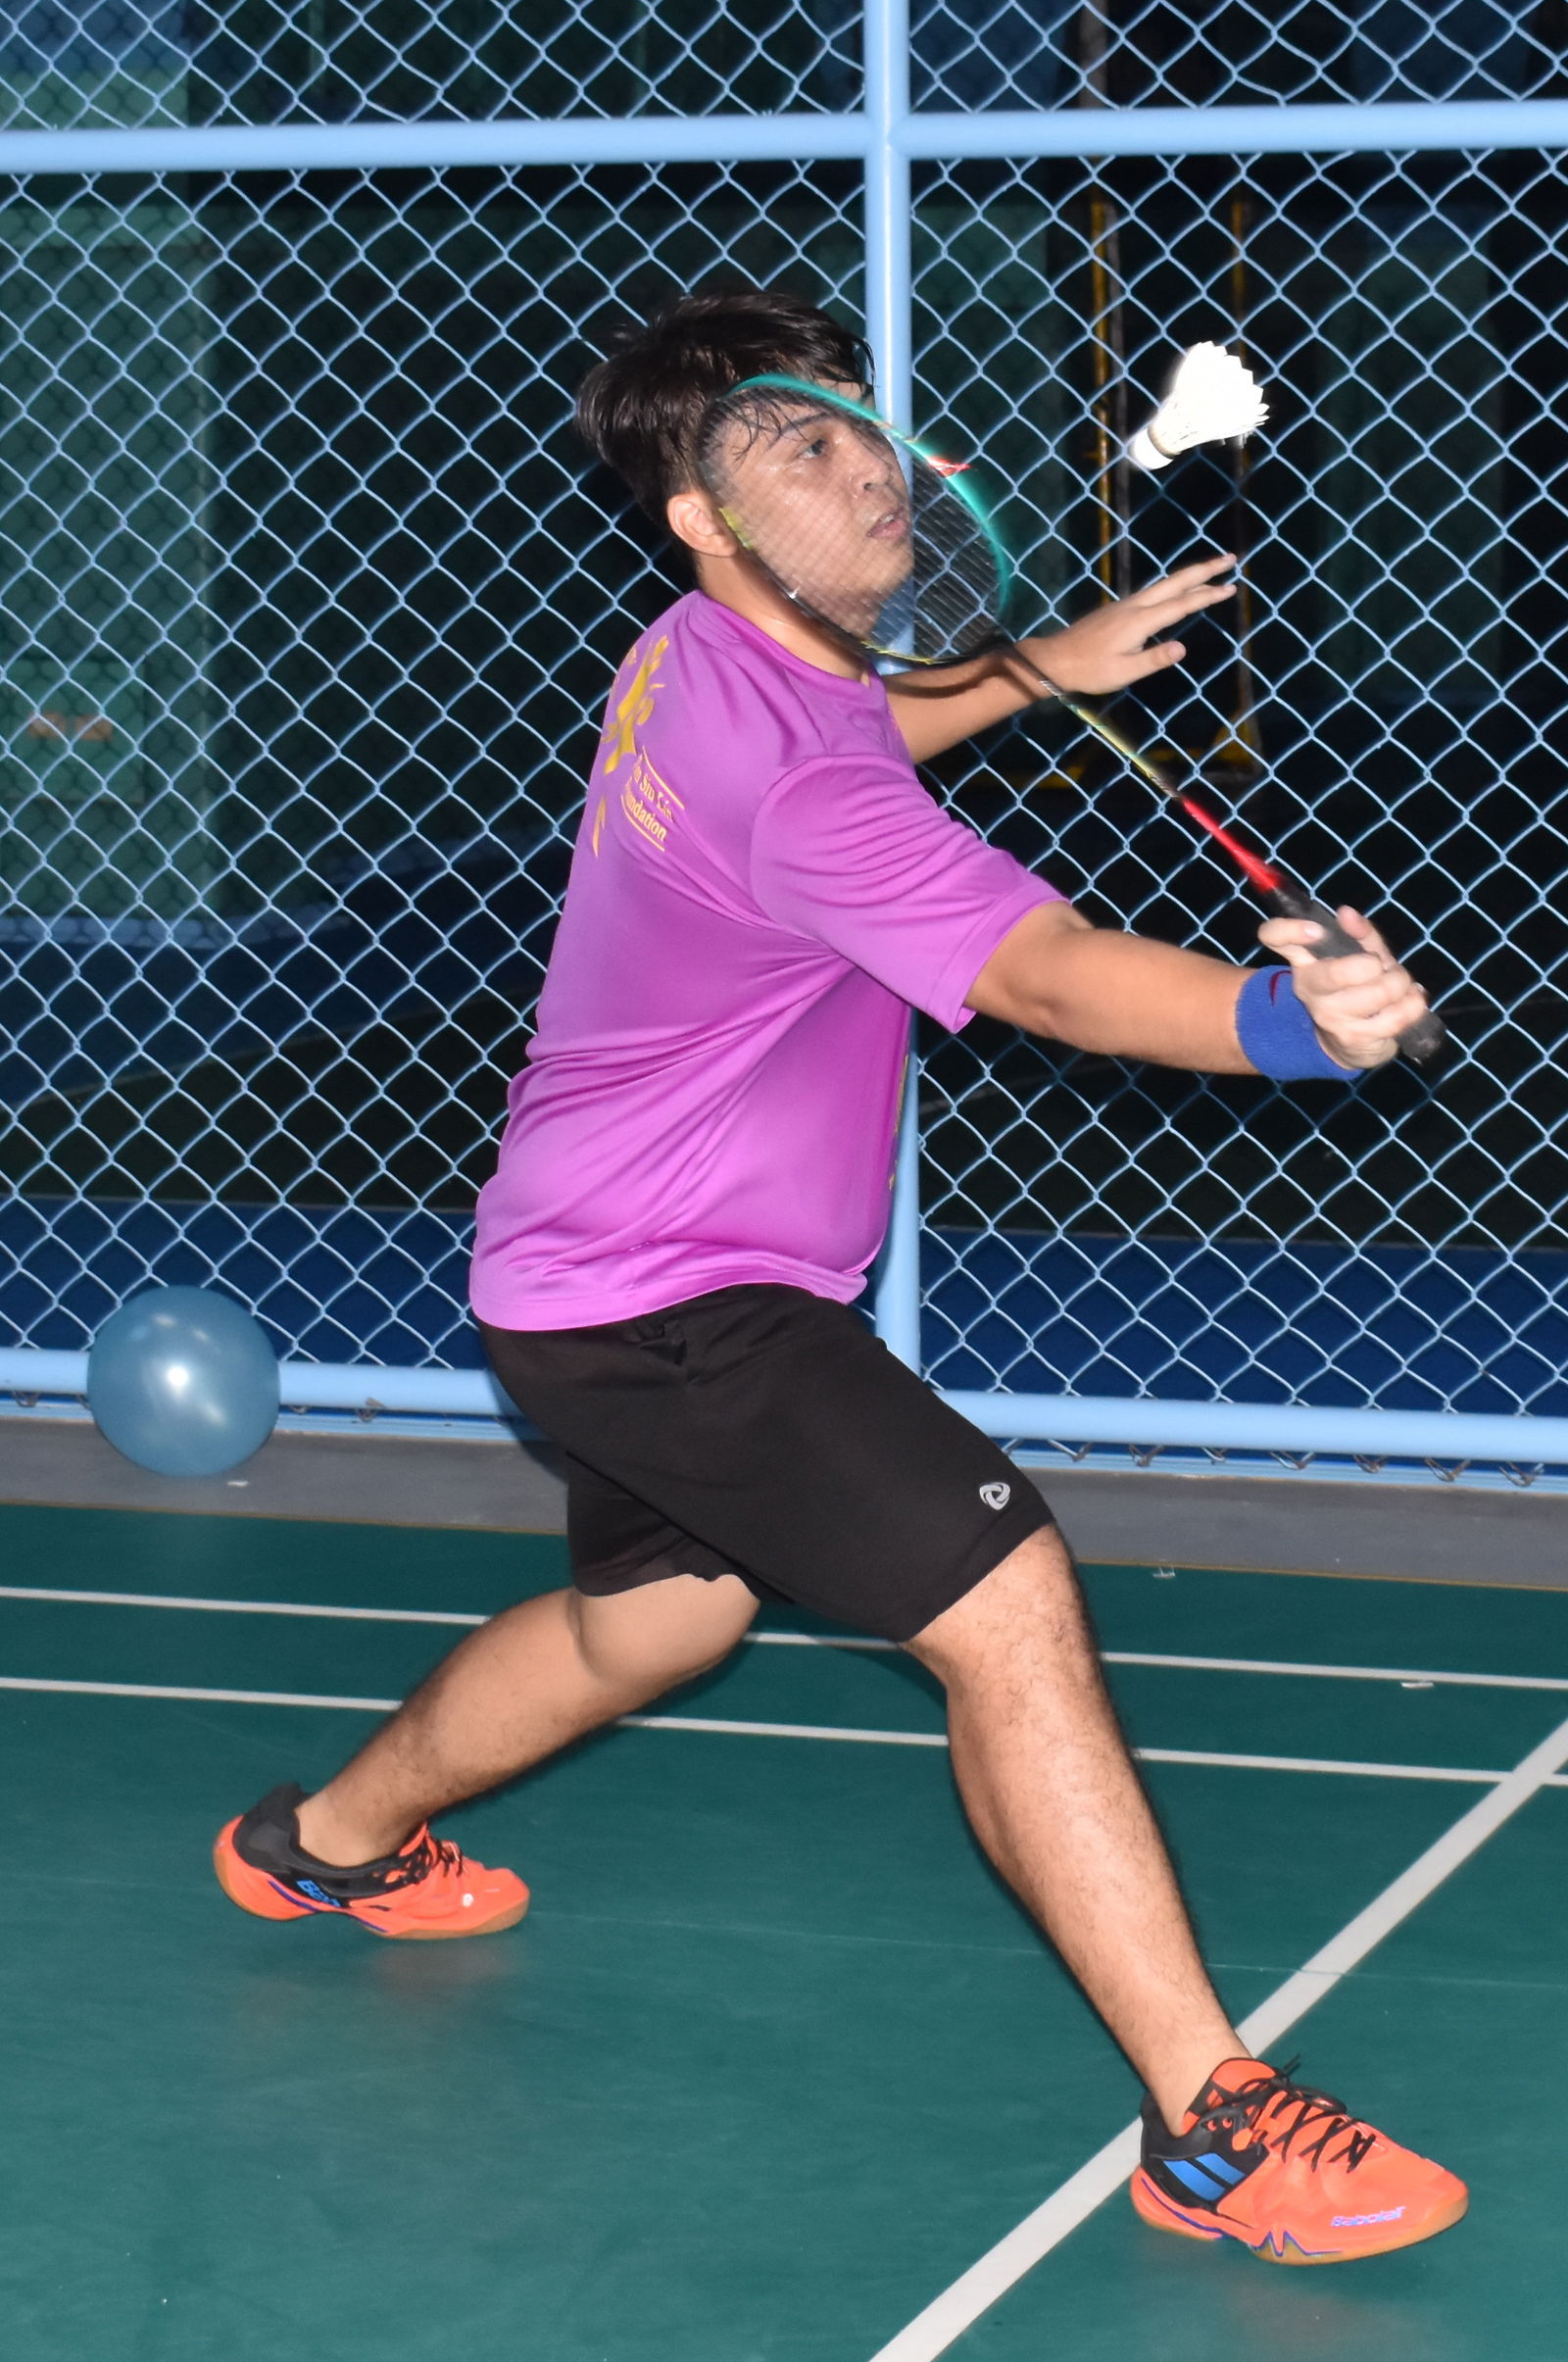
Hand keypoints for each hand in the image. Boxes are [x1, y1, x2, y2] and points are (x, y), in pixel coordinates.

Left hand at [1017, 555, 1236, 696]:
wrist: (1056, 660)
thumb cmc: (1090, 670)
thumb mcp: (1123, 672)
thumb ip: (1154, 659)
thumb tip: (1183, 647)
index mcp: (1140, 620)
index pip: (1181, 604)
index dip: (1207, 595)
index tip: (1231, 587)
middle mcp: (1135, 605)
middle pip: (1175, 582)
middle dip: (1205, 570)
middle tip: (1231, 559)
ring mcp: (1126, 604)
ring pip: (1165, 584)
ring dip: (1191, 575)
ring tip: (1213, 570)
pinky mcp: (1119, 608)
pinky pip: (1155, 591)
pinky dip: (1174, 586)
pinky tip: (1178, 589)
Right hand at [1257, 905, 1430, 1070]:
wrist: (1351, 1046)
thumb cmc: (1357, 989)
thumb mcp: (1359, 955)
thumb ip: (1359, 933)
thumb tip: (1346, 913)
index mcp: (1305, 962)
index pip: (1276, 938)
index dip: (1291, 930)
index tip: (1317, 930)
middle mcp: (1310, 990)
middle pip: (1335, 973)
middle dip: (1373, 965)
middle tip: (1383, 968)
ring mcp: (1330, 1017)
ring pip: (1378, 992)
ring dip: (1400, 984)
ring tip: (1400, 985)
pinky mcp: (1354, 1039)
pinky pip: (1396, 1016)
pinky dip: (1413, 1004)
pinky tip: (1410, 1002)